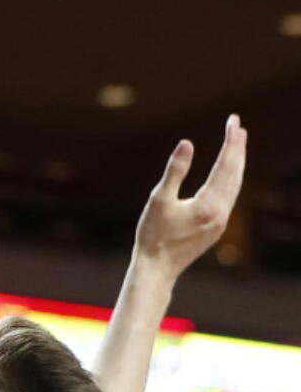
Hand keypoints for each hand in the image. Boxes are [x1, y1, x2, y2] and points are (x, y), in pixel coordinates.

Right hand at [134, 114, 246, 279]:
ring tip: (237, 144)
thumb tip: (187, 143)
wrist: (157, 269)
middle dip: (238, 149)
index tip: (234, 121)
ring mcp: (221, 222)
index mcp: (209, 204)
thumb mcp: (159, 199)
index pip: (226, 165)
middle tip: (238, 126)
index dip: (231, 141)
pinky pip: (229, 196)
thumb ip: (175, 170)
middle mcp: (221, 213)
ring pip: (235, 185)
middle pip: (235, 173)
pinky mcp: (217, 228)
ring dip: (237, 163)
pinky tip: (228, 173)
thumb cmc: (153, 235)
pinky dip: (231, 179)